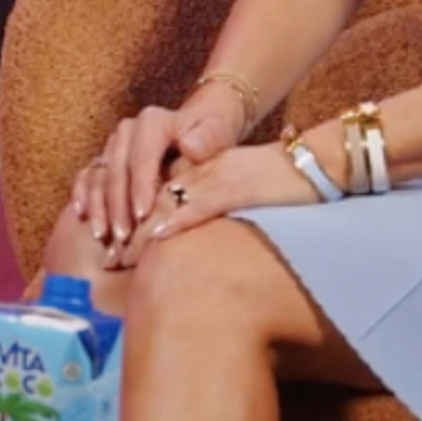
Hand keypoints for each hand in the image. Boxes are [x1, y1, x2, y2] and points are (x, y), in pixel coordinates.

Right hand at [65, 88, 249, 248]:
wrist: (200, 126)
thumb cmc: (212, 132)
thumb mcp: (217, 130)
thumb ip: (208, 138)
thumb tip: (189, 147)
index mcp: (152, 122)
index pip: (142, 157)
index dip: (140, 187)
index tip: (143, 216)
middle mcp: (127, 131)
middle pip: (116, 169)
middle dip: (118, 205)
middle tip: (123, 237)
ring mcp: (114, 145)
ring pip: (99, 176)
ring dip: (99, 207)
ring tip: (103, 236)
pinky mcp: (106, 158)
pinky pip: (88, 176)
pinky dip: (84, 196)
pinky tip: (83, 218)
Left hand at [112, 142, 315, 266]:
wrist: (316, 162)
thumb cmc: (278, 183)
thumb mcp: (234, 191)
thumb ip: (205, 204)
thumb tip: (178, 235)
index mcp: (198, 168)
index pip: (152, 188)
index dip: (127, 215)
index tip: (109, 244)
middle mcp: (201, 169)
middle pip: (150, 195)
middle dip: (125, 226)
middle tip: (105, 258)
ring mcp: (216, 176)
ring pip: (166, 198)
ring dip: (141, 229)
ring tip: (120, 256)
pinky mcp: (237, 187)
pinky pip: (201, 202)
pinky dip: (178, 218)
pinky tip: (158, 234)